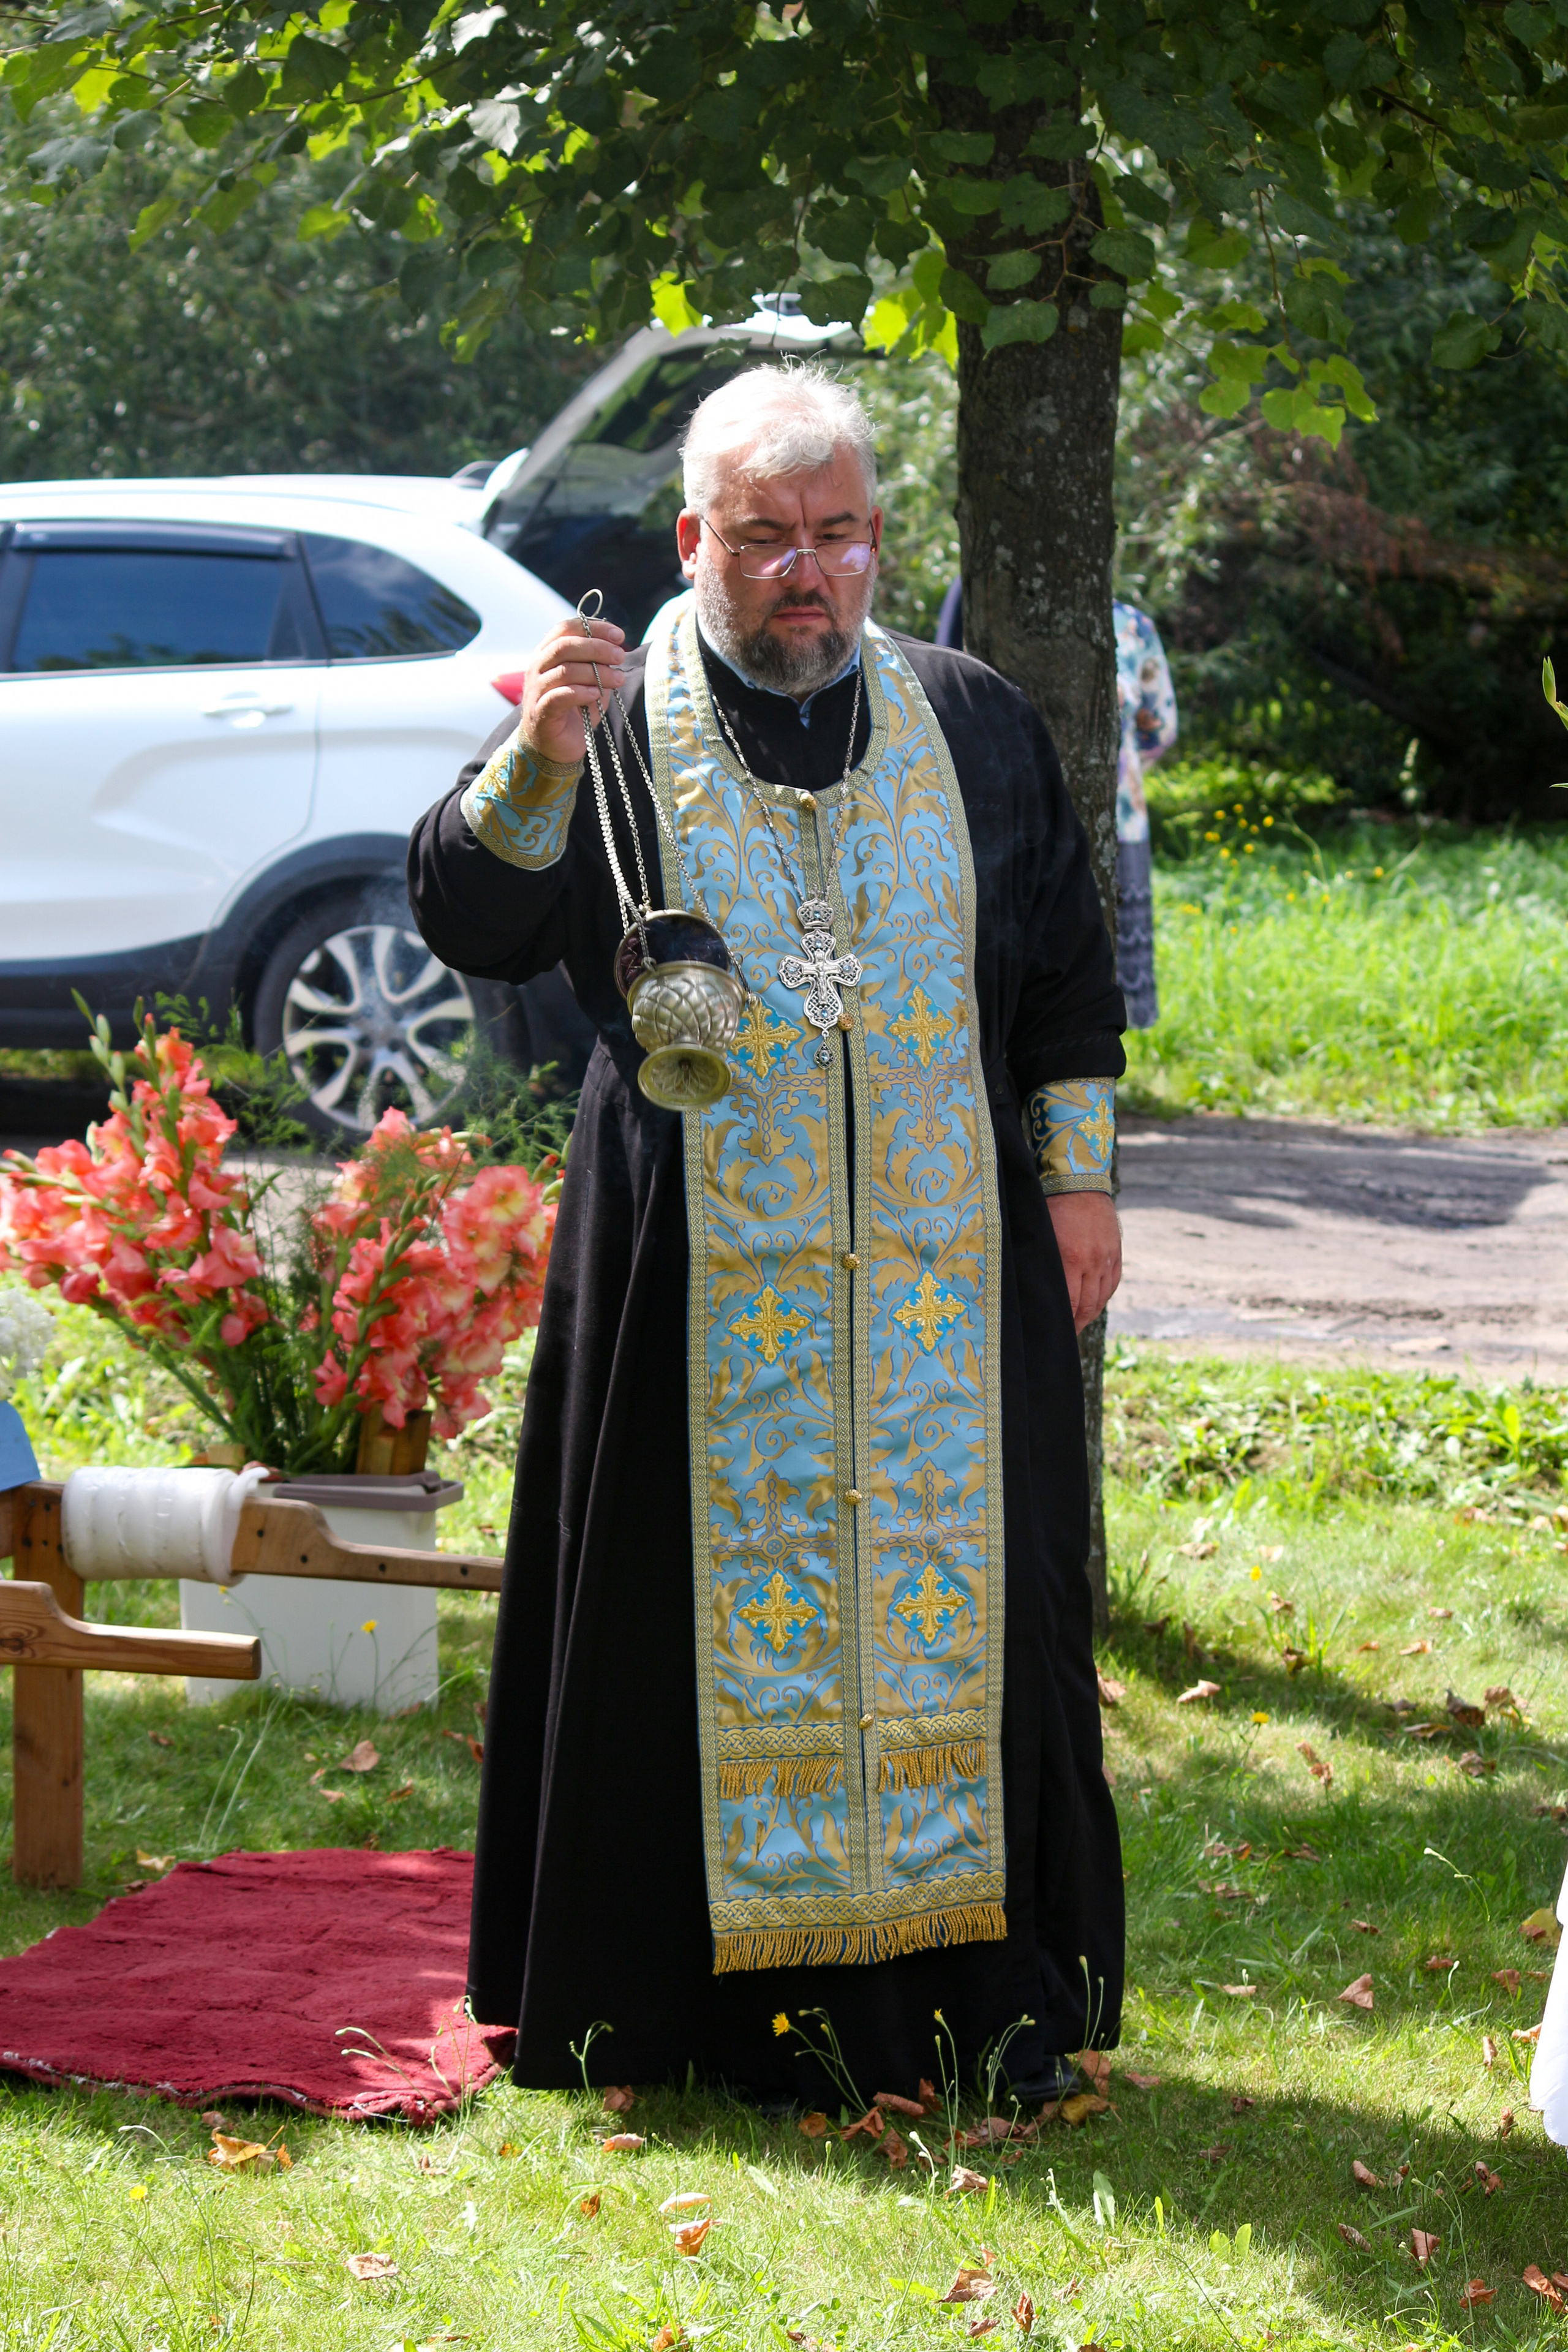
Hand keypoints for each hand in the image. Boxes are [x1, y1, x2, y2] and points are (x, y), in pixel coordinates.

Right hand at [519, 616, 627, 766]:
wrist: (556, 746)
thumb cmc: (575, 710)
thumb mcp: (590, 681)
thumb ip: (598, 664)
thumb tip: (617, 650)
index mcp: (548, 653)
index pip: (567, 629)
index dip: (593, 628)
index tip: (619, 636)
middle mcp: (538, 667)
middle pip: (565, 646)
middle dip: (597, 648)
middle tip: (620, 657)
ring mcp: (536, 689)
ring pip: (565, 670)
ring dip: (596, 673)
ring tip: (617, 679)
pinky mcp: (541, 712)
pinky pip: (560, 696)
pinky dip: (582, 692)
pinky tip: (597, 695)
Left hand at [1047, 1191, 1121, 1333]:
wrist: (1080, 1182)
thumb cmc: (1050, 1207)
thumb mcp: (1040, 1236)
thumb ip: (1041, 1264)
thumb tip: (1034, 1293)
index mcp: (1070, 1258)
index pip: (1067, 1303)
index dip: (1062, 1323)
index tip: (1054, 1335)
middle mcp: (1092, 1261)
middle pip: (1086, 1307)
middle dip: (1075, 1325)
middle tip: (1064, 1337)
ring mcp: (1107, 1258)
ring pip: (1100, 1299)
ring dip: (1088, 1315)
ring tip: (1077, 1325)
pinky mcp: (1116, 1253)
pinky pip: (1112, 1285)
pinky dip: (1102, 1298)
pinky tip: (1093, 1306)